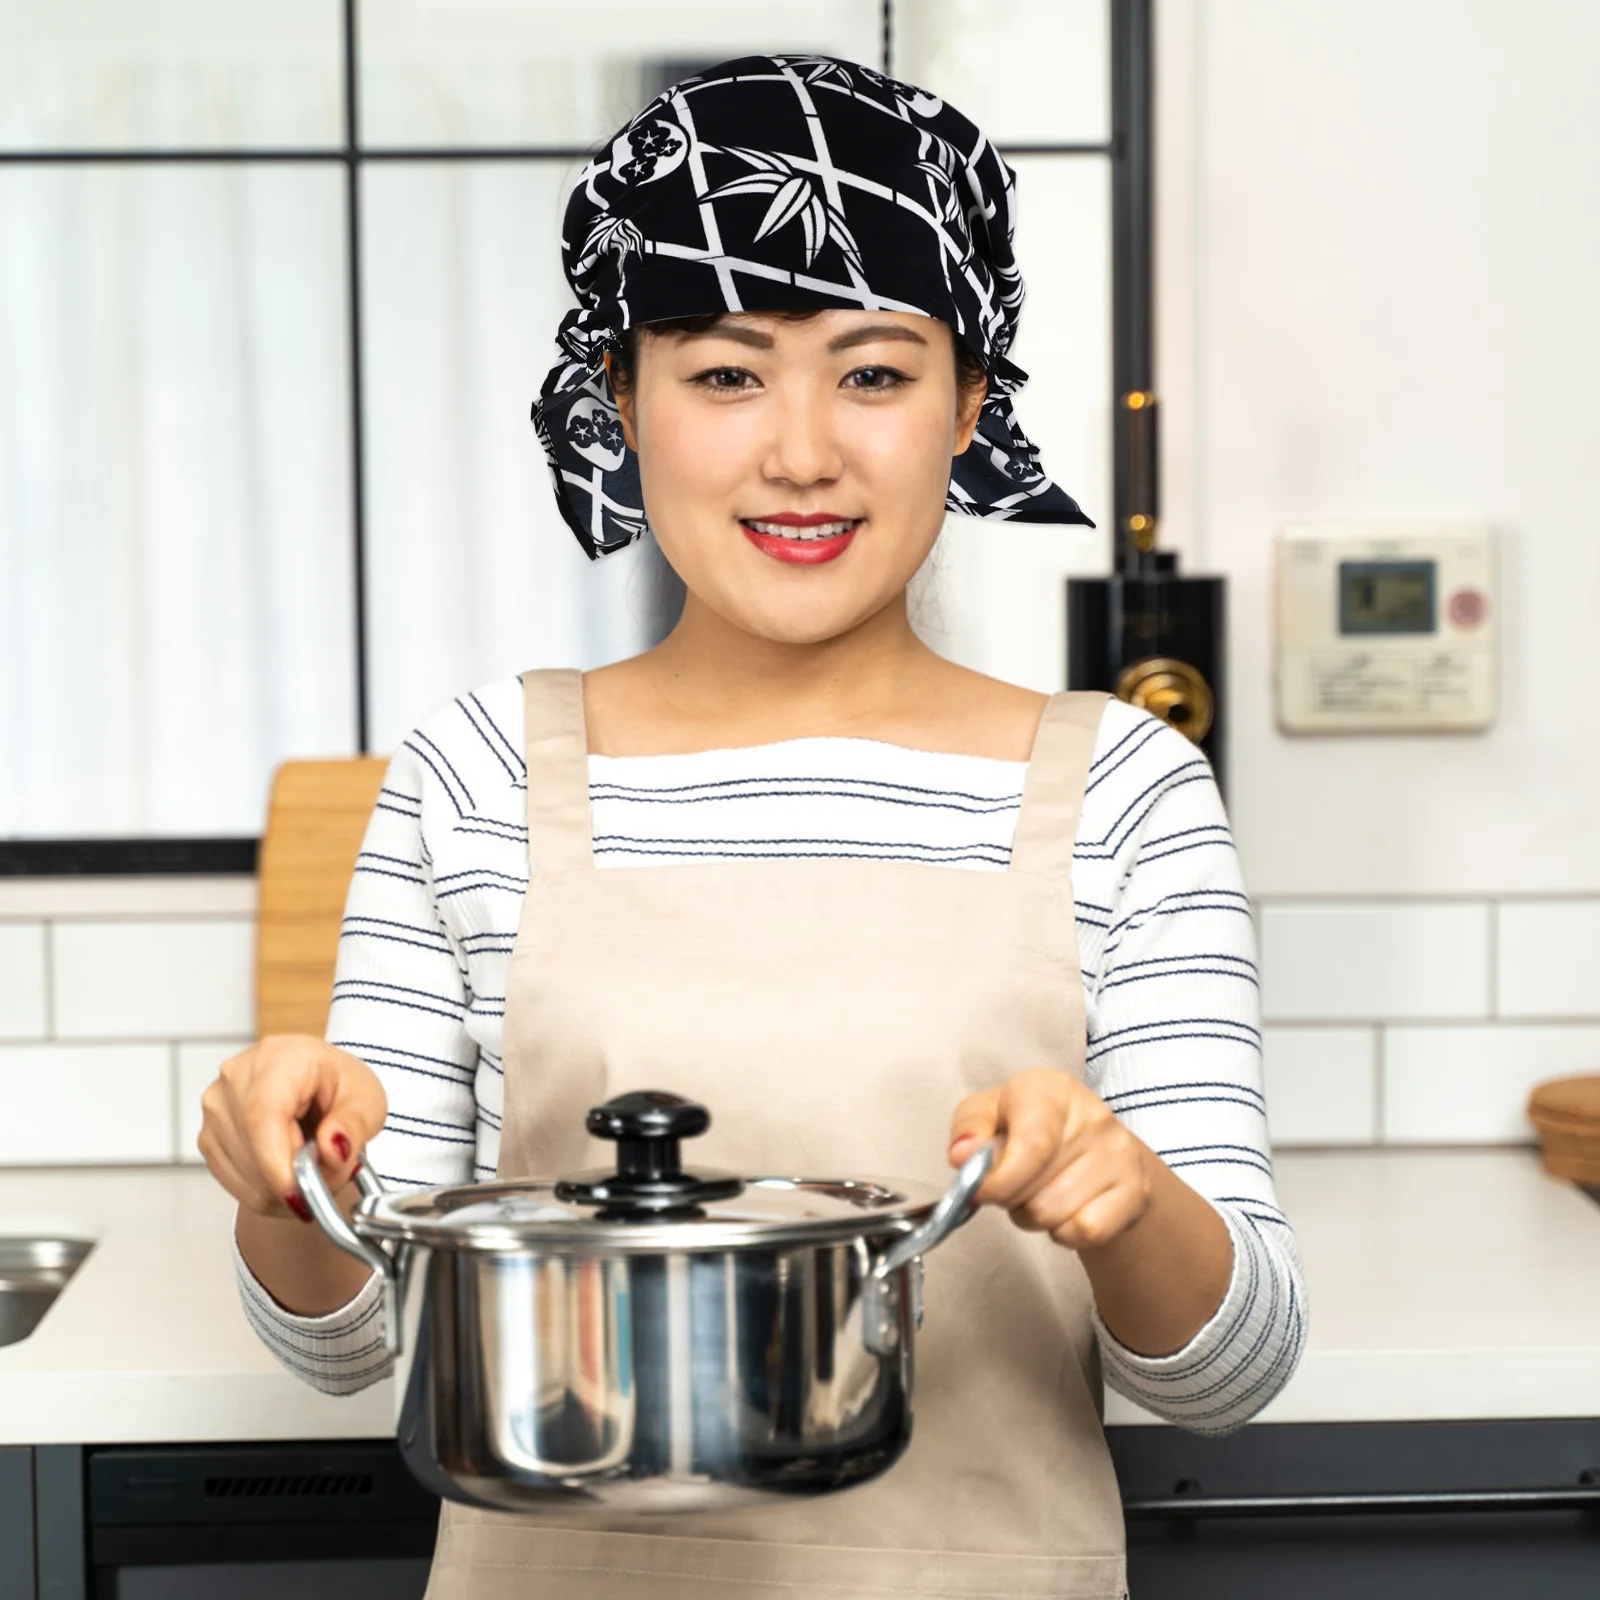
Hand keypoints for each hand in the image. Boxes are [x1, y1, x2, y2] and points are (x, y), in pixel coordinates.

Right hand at [198, 1034, 386, 1222]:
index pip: (262, 1116)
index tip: (301, 1194)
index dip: (278, 1163)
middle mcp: (236, 1078)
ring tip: (313, 1163)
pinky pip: (234, 1183)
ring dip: (283, 1188)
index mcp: (279, 1057)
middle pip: (252, 1149)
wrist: (317, 1082)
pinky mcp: (208, 1135)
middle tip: (331, 1174)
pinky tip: (289, 1169)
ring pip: (243, 1173)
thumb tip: (333, 1149)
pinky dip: (266, 1190)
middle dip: (295, 1179)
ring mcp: (216, 1108)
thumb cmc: (338, 1083)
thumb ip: (355, 1124)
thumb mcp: (367, 1098)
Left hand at [949, 1068, 1152, 1251]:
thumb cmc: (1029, 1128)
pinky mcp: (1137, 1191)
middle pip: (1034, 1191)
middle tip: (1014, 1184)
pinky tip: (1065, 1209)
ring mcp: (1119, 1154)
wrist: (1092, 1148)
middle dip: (1010, 1199)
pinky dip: (1064, 1233)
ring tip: (1038, 1193)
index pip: (1031, 1145)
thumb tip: (963, 1156)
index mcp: (1050, 1089)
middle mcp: (1092, 1116)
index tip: (981, 1191)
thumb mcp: (988, 1115)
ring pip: (1055, 1216)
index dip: (999, 1180)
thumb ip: (969, 1130)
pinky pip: (1085, 1232)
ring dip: (1033, 1217)